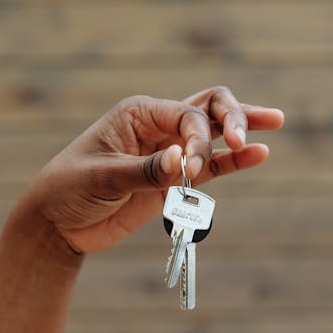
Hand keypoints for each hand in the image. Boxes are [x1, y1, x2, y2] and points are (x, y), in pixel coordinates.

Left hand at [19, 86, 283, 255]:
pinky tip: (259, 155)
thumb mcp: (102, 178)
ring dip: (241, 129)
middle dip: (231, 118)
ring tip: (274, 124)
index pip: (185, 114)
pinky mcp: (173, 181)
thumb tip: (182, 163)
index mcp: (138, 114)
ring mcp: (169, 152)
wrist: (58, 225)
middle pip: (207, 107)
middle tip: (242, 142)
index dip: (198, 138)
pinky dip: (232, 163)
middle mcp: (158, 126)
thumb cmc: (69, 190)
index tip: (190, 170)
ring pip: (213, 132)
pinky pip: (209, 168)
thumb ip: (144, 171)